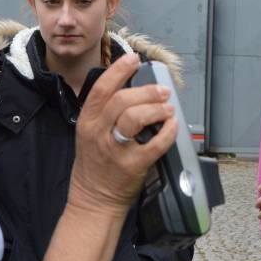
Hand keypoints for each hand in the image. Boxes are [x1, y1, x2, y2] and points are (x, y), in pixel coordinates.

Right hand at [68, 53, 176, 215]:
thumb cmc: (94, 165)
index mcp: (87, 122)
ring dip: (156, 108)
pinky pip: (155, 144)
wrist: (93, 201)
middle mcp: (99, 133)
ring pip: (136, 118)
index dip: (119, 70)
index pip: (101, 88)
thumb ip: (105, 113)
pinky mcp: (133, 166)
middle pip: (122, 100)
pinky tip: (173, 125)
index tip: (134, 59)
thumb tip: (133, 90)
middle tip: (162, 91)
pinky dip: (168, 132)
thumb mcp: (89, 134)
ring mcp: (115, 150)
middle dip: (146, 91)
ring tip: (168, 108)